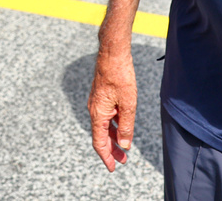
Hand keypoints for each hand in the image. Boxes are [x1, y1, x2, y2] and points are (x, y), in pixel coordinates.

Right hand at [88, 47, 135, 171]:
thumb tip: (124, 145)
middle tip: (123, 161)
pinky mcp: (101, 96)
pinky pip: (105, 116)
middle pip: (101, 136)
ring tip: (124, 147)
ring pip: (104, 126)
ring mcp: (97, 103)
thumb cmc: (120, 76)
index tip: (113, 168)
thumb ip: (126, 126)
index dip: (106, 156)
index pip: (99, 142)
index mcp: (98, 114)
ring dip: (113, 138)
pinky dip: (113, 125)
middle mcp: (94, 110)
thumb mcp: (128, 104)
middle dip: (112, 150)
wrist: (112, 54)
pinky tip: (122, 127)